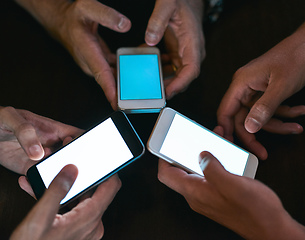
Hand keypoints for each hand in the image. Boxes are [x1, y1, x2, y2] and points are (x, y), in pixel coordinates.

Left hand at [0, 106, 81, 174]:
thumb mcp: (11, 118)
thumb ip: (25, 131)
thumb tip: (38, 152)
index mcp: (53, 129)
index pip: (77, 135)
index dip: (84, 143)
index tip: (83, 151)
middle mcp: (51, 144)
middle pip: (71, 155)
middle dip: (74, 163)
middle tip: (66, 168)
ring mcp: (41, 157)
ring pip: (57, 169)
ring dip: (56, 174)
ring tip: (47, 174)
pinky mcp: (28, 168)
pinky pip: (39, 177)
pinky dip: (37, 182)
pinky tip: (28, 179)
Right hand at [11, 165, 120, 239]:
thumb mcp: (40, 218)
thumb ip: (57, 191)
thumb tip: (71, 170)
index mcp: (89, 218)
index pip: (111, 186)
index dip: (109, 169)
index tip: (102, 158)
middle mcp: (92, 225)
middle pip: (95, 191)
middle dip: (80, 176)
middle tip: (69, 164)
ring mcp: (85, 229)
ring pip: (82, 200)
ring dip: (67, 189)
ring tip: (50, 178)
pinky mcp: (77, 232)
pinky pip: (74, 210)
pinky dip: (63, 201)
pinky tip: (45, 194)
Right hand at [15, 0, 131, 109]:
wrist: (63, 23)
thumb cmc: (74, 17)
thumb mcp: (88, 7)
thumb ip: (106, 15)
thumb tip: (125, 25)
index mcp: (87, 50)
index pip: (100, 73)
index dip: (109, 88)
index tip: (116, 102)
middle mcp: (90, 62)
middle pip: (108, 80)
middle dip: (123, 91)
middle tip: (140, 99)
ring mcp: (94, 65)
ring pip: (111, 77)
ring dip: (126, 82)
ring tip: (143, 88)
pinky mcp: (99, 64)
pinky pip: (112, 72)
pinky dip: (124, 73)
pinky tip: (137, 72)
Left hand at [145, 0, 204, 98]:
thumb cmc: (182, 0)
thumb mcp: (167, 4)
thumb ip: (158, 20)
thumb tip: (150, 40)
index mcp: (193, 42)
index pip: (192, 69)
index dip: (181, 83)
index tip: (169, 91)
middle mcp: (192, 51)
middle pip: (185, 77)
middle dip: (171, 88)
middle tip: (154, 94)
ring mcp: (185, 54)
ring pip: (178, 76)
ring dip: (165, 83)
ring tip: (150, 86)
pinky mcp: (178, 53)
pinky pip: (172, 69)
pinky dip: (162, 73)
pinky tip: (151, 73)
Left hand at [158, 151, 304, 238]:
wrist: (272, 228)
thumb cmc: (254, 211)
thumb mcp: (231, 183)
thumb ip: (212, 167)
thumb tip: (202, 155)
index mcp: (195, 192)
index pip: (166, 175)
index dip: (162, 158)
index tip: (164, 144)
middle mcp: (197, 196)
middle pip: (181, 171)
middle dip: (186, 152)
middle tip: (192, 138)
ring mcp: (207, 196)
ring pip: (196, 172)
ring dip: (202, 156)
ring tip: (213, 142)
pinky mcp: (218, 195)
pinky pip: (209, 176)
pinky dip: (213, 163)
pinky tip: (224, 156)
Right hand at [217, 23, 304, 158]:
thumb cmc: (295, 56)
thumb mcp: (280, 86)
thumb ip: (264, 109)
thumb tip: (249, 128)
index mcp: (241, 83)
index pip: (225, 111)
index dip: (225, 129)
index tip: (231, 146)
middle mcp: (245, 88)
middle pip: (241, 118)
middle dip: (255, 134)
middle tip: (263, 151)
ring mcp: (255, 90)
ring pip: (258, 116)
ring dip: (277, 124)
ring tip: (295, 126)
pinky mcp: (266, 91)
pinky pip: (269, 109)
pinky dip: (284, 114)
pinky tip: (298, 112)